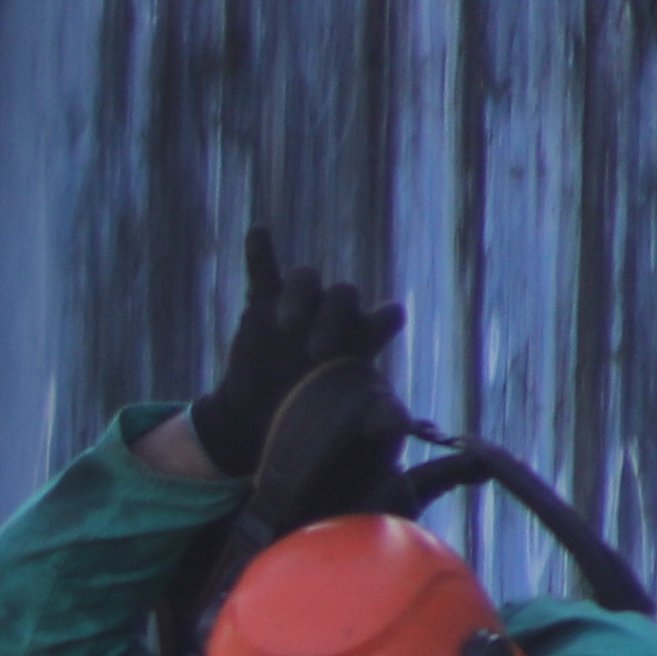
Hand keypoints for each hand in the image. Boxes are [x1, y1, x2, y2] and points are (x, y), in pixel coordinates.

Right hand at [188, 229, 400, 482]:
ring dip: (299, 298)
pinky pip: (264, 271)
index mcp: (364, 336)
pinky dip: (261, 252)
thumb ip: (374, 416)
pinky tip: (260, 233)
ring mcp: (299, 305)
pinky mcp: (263, 302)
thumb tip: (397, 422)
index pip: (387, 314)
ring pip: (307, 280)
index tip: (379, 325)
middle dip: (333, 319)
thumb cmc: (313, 413)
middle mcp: (335, 314)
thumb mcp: (345, 420)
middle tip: (316, 353)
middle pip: (344, 294)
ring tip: (286, 326)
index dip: (385, 317)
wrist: (261, 414)